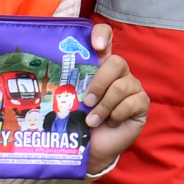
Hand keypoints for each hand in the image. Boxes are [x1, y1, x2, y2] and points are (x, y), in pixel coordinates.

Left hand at [77, 25, 150, 170]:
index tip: (95, 46)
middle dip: (99, 83)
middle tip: (86, 101)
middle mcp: (117, 72)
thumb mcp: (68, 100)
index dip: (102, 35)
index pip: (105, 36)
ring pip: (122, 86)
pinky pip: (132, 102)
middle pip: (117, 62)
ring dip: (104, 106)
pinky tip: (110, 123)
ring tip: (92, 120)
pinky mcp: (141, 103)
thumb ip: (64, 84)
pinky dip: (116, 115)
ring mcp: (132, 87)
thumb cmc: (77, 122)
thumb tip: (41, 72)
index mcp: (98, 65)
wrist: (90, 148)